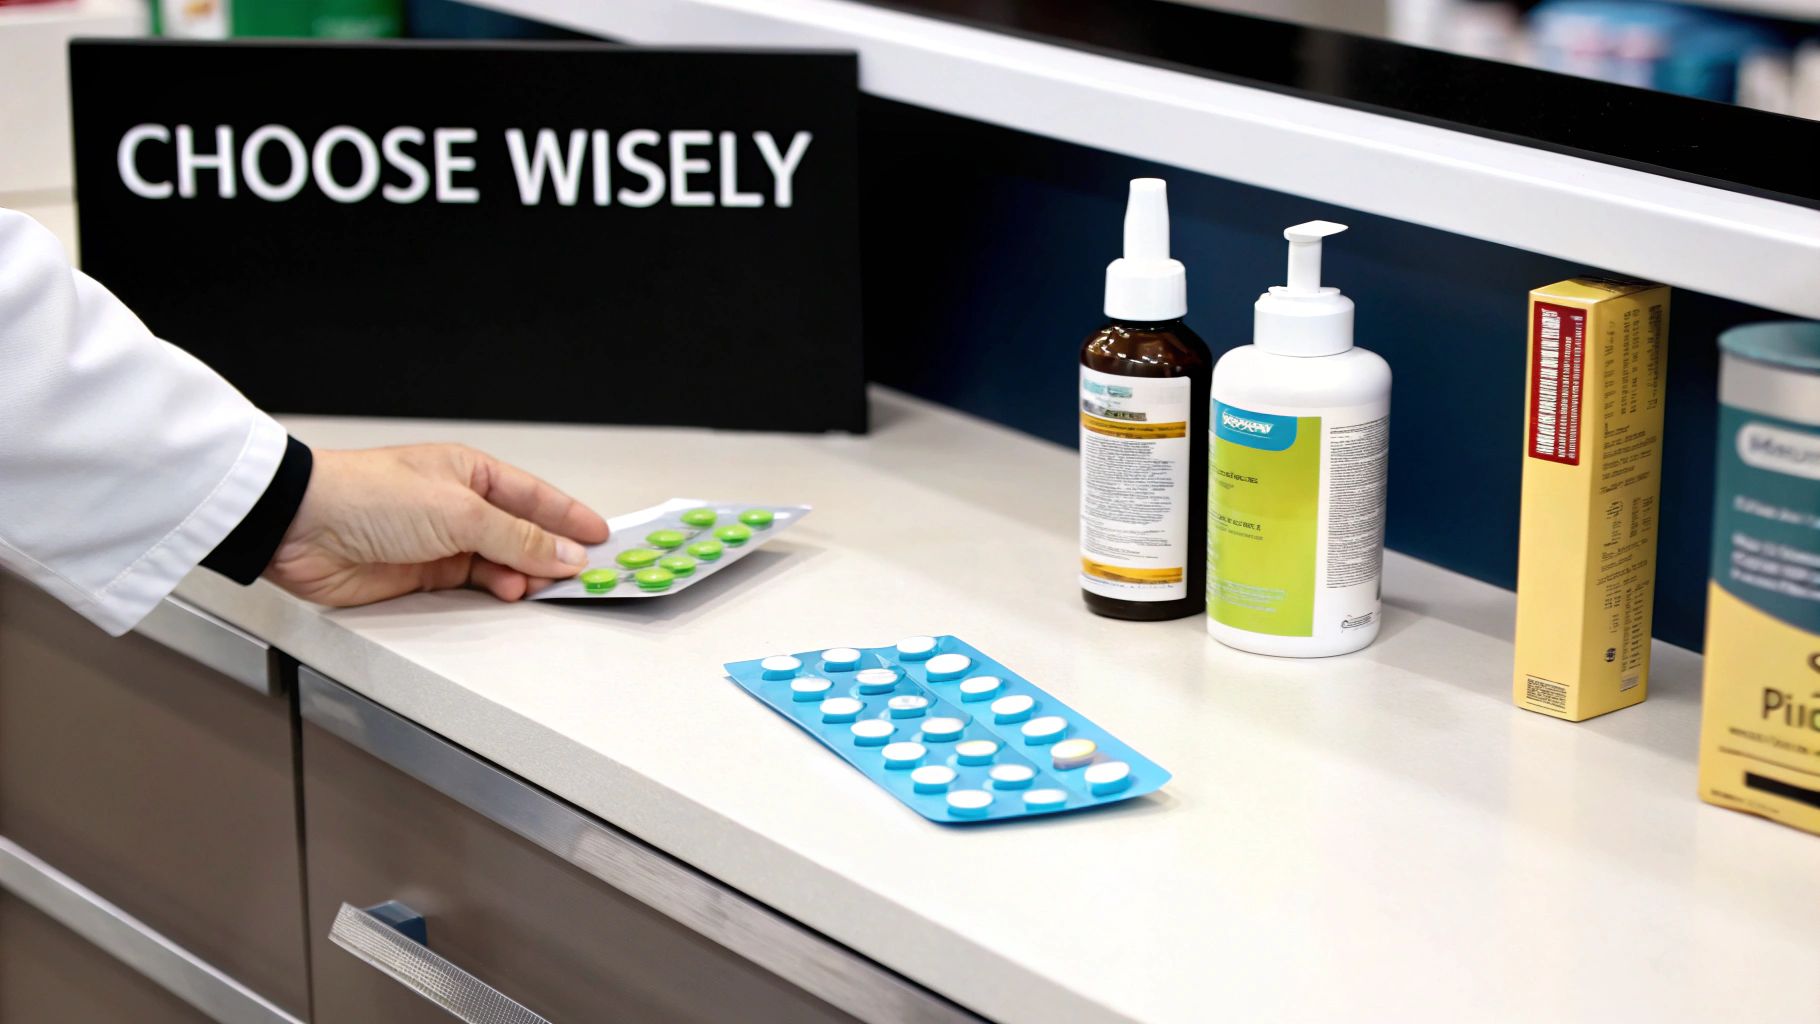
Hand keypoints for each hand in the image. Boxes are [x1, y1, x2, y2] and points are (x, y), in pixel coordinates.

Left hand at [265, 444, 609, 605]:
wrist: (300, 528)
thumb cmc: (368, 495)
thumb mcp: (459, 511)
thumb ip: (518, 538)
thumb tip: (565, 553)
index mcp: (471, 473)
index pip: (536, 497)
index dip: (572, 518)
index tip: (605, 539)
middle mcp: (459, 506)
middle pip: (522, 534)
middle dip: (553, 554)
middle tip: (588, 575)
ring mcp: (441, 543)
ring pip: (501, 564)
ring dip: (524, 576)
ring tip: (547, 588)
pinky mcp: (421, 577)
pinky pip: (474, 588)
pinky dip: (496, 592)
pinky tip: (511, 595)